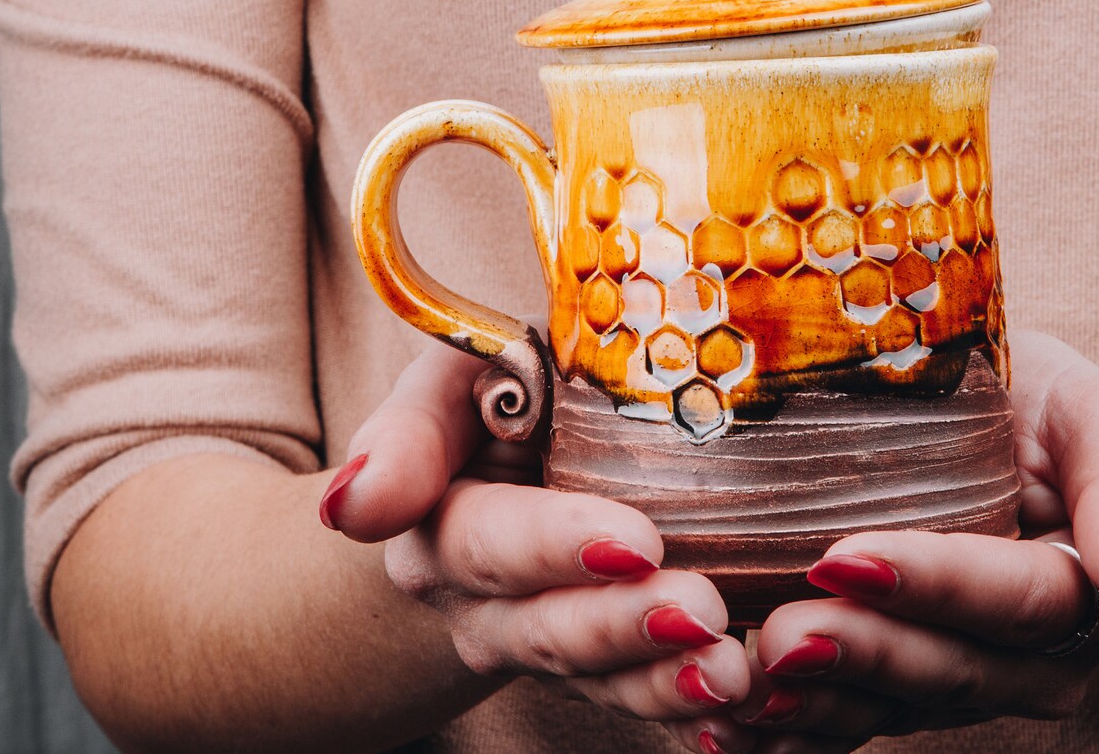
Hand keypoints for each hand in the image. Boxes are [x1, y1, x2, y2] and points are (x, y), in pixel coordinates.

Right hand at [318, 343, 752, 723]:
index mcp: (442, 524)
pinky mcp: (604, 666)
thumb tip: (355, 508)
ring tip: (732, 672)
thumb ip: (406, 433)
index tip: (633, 545)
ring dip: (665, 683)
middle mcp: (484, 603)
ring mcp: (546, 643)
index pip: (491, 542)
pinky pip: (643, 699)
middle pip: (548, 628)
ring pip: (600, 679)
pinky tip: (744, 716)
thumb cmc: (491, 398)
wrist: (500, 467)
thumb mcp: (446, 383)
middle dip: (624, 627)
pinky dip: (693, 716)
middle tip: (702, 611)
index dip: (554, 548)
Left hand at [724, 332, 1098, 751]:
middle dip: (862, 655)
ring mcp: (967, 682)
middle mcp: (1035, 659)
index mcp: (1090, 590)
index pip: (1013, 598)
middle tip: (777, 637)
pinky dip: (793, 733)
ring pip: (894, 708)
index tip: (842, 556)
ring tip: (741, 687)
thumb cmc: (1059, 420)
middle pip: (949, 668)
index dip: (932, 583)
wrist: (1040, 458)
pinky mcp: (906, 691)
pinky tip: (725, 729)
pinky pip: (853, 724)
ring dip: (817, 706)